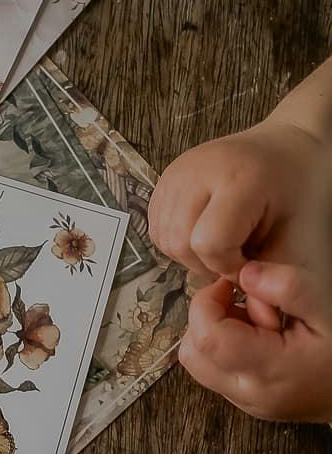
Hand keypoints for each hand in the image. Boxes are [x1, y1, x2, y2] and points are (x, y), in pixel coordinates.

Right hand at [149, 118, 323, 295]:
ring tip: (221, 245)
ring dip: (189, 255)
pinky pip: (157, 227)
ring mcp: (176, 173)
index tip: (249, 264)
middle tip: (234, 257)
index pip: (208, 242)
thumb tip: (246, 305)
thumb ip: (267, 272)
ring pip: (164, 239)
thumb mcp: (293, 234)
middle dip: (206, 263)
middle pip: (180, 243)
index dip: (227, 266)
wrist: (285, 148)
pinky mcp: (164, 178)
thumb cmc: (295, 191)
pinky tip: (202, 233)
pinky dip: (176, 241)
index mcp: (239, 179)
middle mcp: (198, 170)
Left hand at [179, 262, 331, 422]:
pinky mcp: (246, 401)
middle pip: (192, 353)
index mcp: (269, 371)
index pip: (207, 337)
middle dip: (207, 318)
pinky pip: (216, 372)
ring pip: (199, 364)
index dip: (207, 301)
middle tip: (244, 304)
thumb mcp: (328, 310)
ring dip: (216, 333)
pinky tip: (260, 338)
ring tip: (257, 322)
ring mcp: (246, 401)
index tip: (229, 285)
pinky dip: (226, 349)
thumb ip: (289, 289)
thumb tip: (247, 274)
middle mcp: (250, 393)